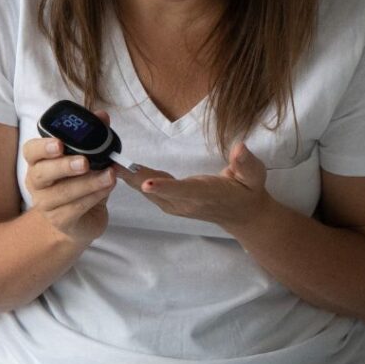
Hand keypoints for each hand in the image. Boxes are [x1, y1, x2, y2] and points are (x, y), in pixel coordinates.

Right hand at [22, 110, 116, 245]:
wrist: (82, 219)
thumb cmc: (80, 182)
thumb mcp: (89, 157)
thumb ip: (94, 136)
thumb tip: (103, 116)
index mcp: (39, 161)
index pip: (31, 151)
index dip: (43, 147)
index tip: (59, 143)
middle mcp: (36, 182)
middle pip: (41, 173)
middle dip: (64, 166)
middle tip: (84, 162)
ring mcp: (45, 204)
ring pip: (62, 193)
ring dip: (88, 183)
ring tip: (110, 175)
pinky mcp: (60, 221)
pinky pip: (75, 208)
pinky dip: (94, 197)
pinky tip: (107, 188)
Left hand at [123, 141, 270, 231]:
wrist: (243, 214)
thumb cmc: (248, 191)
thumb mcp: (254, 176)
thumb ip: (246, 164)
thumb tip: (240, 148)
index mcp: (205, 193)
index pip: (183, 190)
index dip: (165, 187)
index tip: (147, 183)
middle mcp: (186, 202)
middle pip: (156, 191)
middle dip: (134, 178)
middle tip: (112, 161)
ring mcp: (176, 205)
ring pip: (148, 191)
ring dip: (129, 177)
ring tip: (109, 160)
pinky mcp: (170, 203)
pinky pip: (148, 191)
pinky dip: (134, 179)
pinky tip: (121, 167)